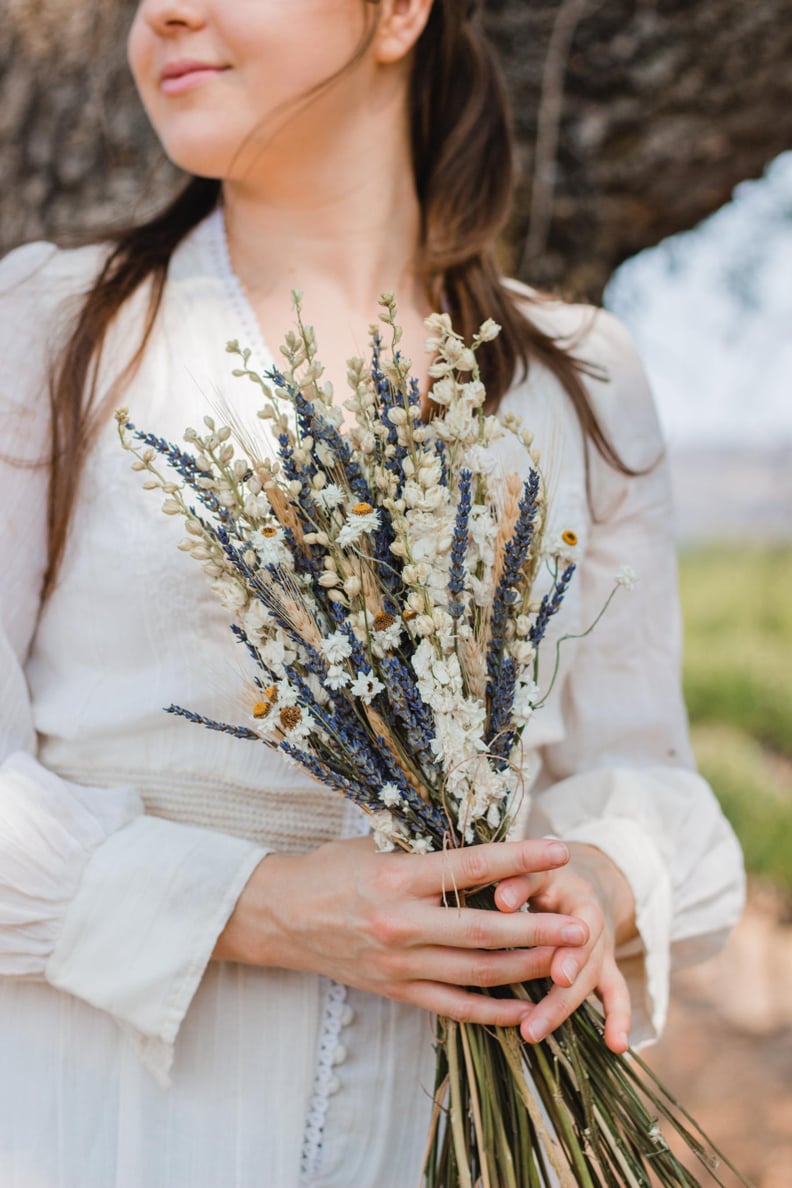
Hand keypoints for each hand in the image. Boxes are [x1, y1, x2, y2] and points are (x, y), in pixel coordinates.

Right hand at [213, 836, 591, 1028]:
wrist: (281, 917)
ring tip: (566, 964)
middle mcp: (400, 925)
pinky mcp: (395, 991)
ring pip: (475, 974)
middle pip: (482, 932)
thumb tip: (486, 841)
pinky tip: (526, 1010)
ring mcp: (399, 964)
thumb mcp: (377, 846)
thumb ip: (428, 850)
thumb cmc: (331, 870)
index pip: (470, 866)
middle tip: (580, 926)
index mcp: (397, 878)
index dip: (518, 858)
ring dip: (525, 970)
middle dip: (537, 930)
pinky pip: (452, 1007)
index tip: (558, 850)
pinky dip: (492, 1011)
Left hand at [494, 842, 636, 1053]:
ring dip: (562, 1007)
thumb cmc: (543, 877)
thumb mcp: (534, 870)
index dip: (560, 936)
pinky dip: (618, 1019)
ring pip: (589, 979)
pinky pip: (616, 994)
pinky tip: (616, 1046)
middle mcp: (593, 924)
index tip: (543, 956)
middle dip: (565, 975)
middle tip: (545, 997)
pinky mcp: (604, 969)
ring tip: (531, 1031)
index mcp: (575, 895)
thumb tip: (498, 900)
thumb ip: (518, 880)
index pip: (575, 915)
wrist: (577, 884)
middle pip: (583, 952)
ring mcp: (600, 949)